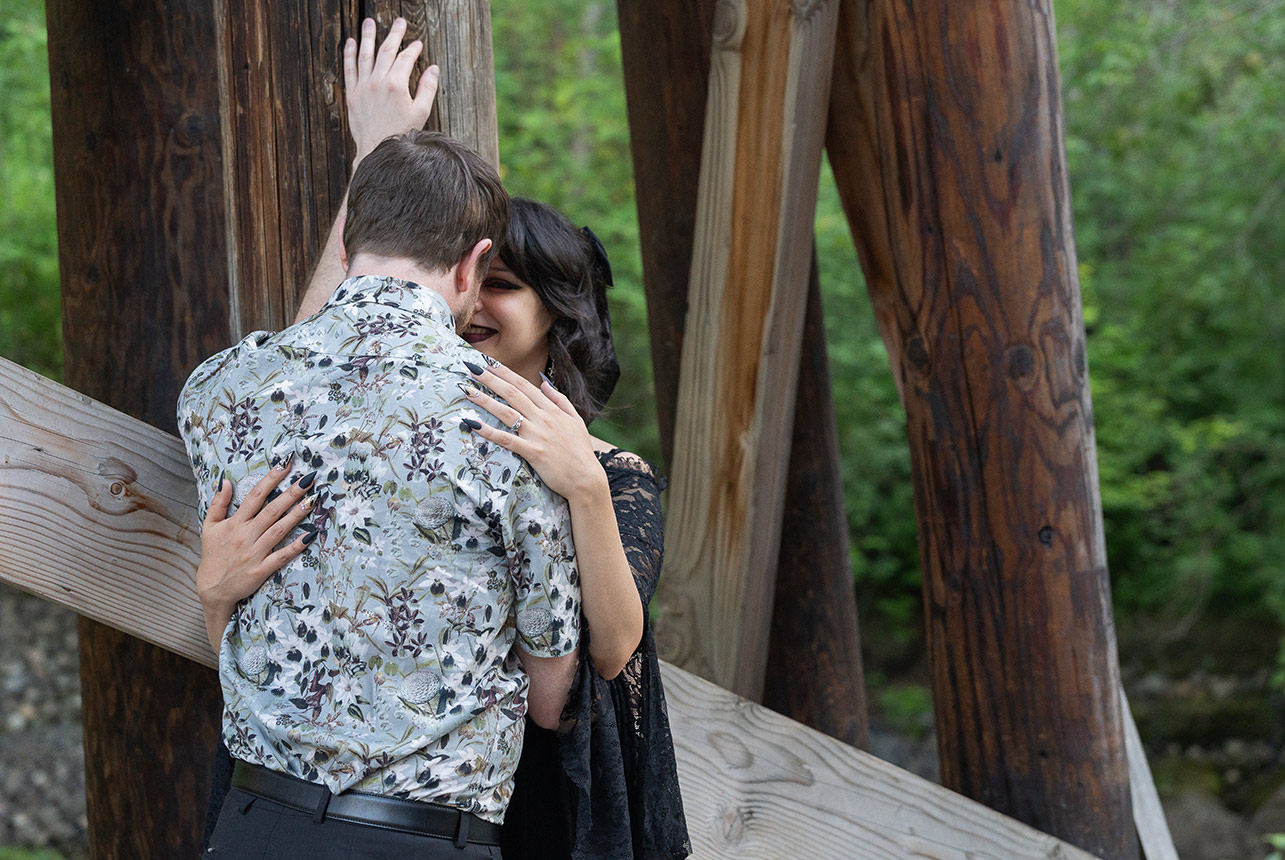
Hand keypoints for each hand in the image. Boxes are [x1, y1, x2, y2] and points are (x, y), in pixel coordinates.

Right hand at [197, 458, 318, 617]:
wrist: (212, 589)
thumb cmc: (213, 555)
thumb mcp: (209, 527)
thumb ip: (218, 504)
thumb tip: (226, 481)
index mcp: (235, 523)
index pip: (255, 496)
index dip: (270, 479)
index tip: (285, 465)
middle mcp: (246, 535)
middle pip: (271, 510)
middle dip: (291, 493)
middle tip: (308, 478)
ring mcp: (255, 553)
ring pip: (279, 530)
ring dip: (296, 515)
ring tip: (313, 500)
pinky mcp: (262, 569)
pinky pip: (281, 556)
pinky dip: (296, 546)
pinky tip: (310, 535)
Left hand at [345, 17, 438, 166]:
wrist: (378, 150)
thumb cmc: (401, 134)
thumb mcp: (421, 112)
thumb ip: (428, 88)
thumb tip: (433, 69)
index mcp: (397, 85)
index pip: (405, 59)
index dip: (413, 49)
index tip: (417, 44)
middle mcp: (378, 82)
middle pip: (387, 51)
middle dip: (394, 35)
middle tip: (399, 22)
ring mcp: (363, 86)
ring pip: (365, 55)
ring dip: (368, 37)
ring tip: (370, 22)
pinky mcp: (352, 94)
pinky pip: (349, 68)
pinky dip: (349, 54)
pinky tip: (350, 42)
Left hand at [461, 363, 607, 501]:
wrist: (587, 479)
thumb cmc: (581, 451)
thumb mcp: (576, 420)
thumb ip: (560, 400)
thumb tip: (544, 382)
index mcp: (552, 409)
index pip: (525, 385)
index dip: (505, 373)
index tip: (489, 363)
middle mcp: (543, 418)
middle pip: (513, 394)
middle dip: (491, 379)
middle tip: (472, 368)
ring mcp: (537, 435)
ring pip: (507, 413)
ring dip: (485, 400)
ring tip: (468, 390)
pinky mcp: (533, 452)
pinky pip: (507, 440)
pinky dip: (489, 432)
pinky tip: (473, 424)